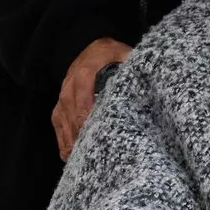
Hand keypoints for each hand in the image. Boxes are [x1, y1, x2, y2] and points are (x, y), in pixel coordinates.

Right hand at [52, 38, 131, 160]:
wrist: (89, 48)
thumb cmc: (110, 55)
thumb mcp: (124, 54)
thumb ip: (133, 67)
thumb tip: (150, 82)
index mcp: (84, 74)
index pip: (84, 103)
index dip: (90, 121)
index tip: (100, 136)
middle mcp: (69, 88)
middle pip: (73, 118)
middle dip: (84, 137)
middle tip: (96, 155)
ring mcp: (62, 99)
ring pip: (64, 125)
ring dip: (73, 143)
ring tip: (85, 160)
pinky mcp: (58, 108)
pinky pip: (59, 127)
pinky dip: (65, 142)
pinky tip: (72, 156)